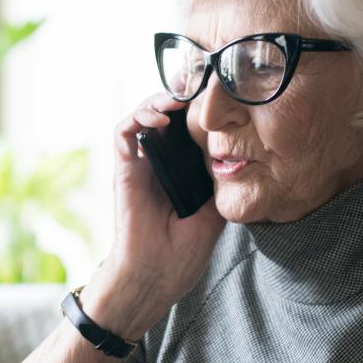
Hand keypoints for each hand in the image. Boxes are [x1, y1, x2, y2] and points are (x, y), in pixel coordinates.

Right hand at [91, 95, 225, 333]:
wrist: (157, 274)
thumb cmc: (183, 251)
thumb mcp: (215, 211)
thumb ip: (221, 182)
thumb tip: (239, 153)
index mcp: (181, 170)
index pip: (187, 127)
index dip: (199, 108)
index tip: (220, 95)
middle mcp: (159, 162)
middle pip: (164, 114)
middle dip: (179, 96)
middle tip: (198, 88)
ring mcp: (141, 164)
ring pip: (142, 115)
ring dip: (157, 100)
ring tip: (178, 100)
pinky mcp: (125, 169)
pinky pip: (123, 132)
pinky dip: (137, 117)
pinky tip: (161, 119)